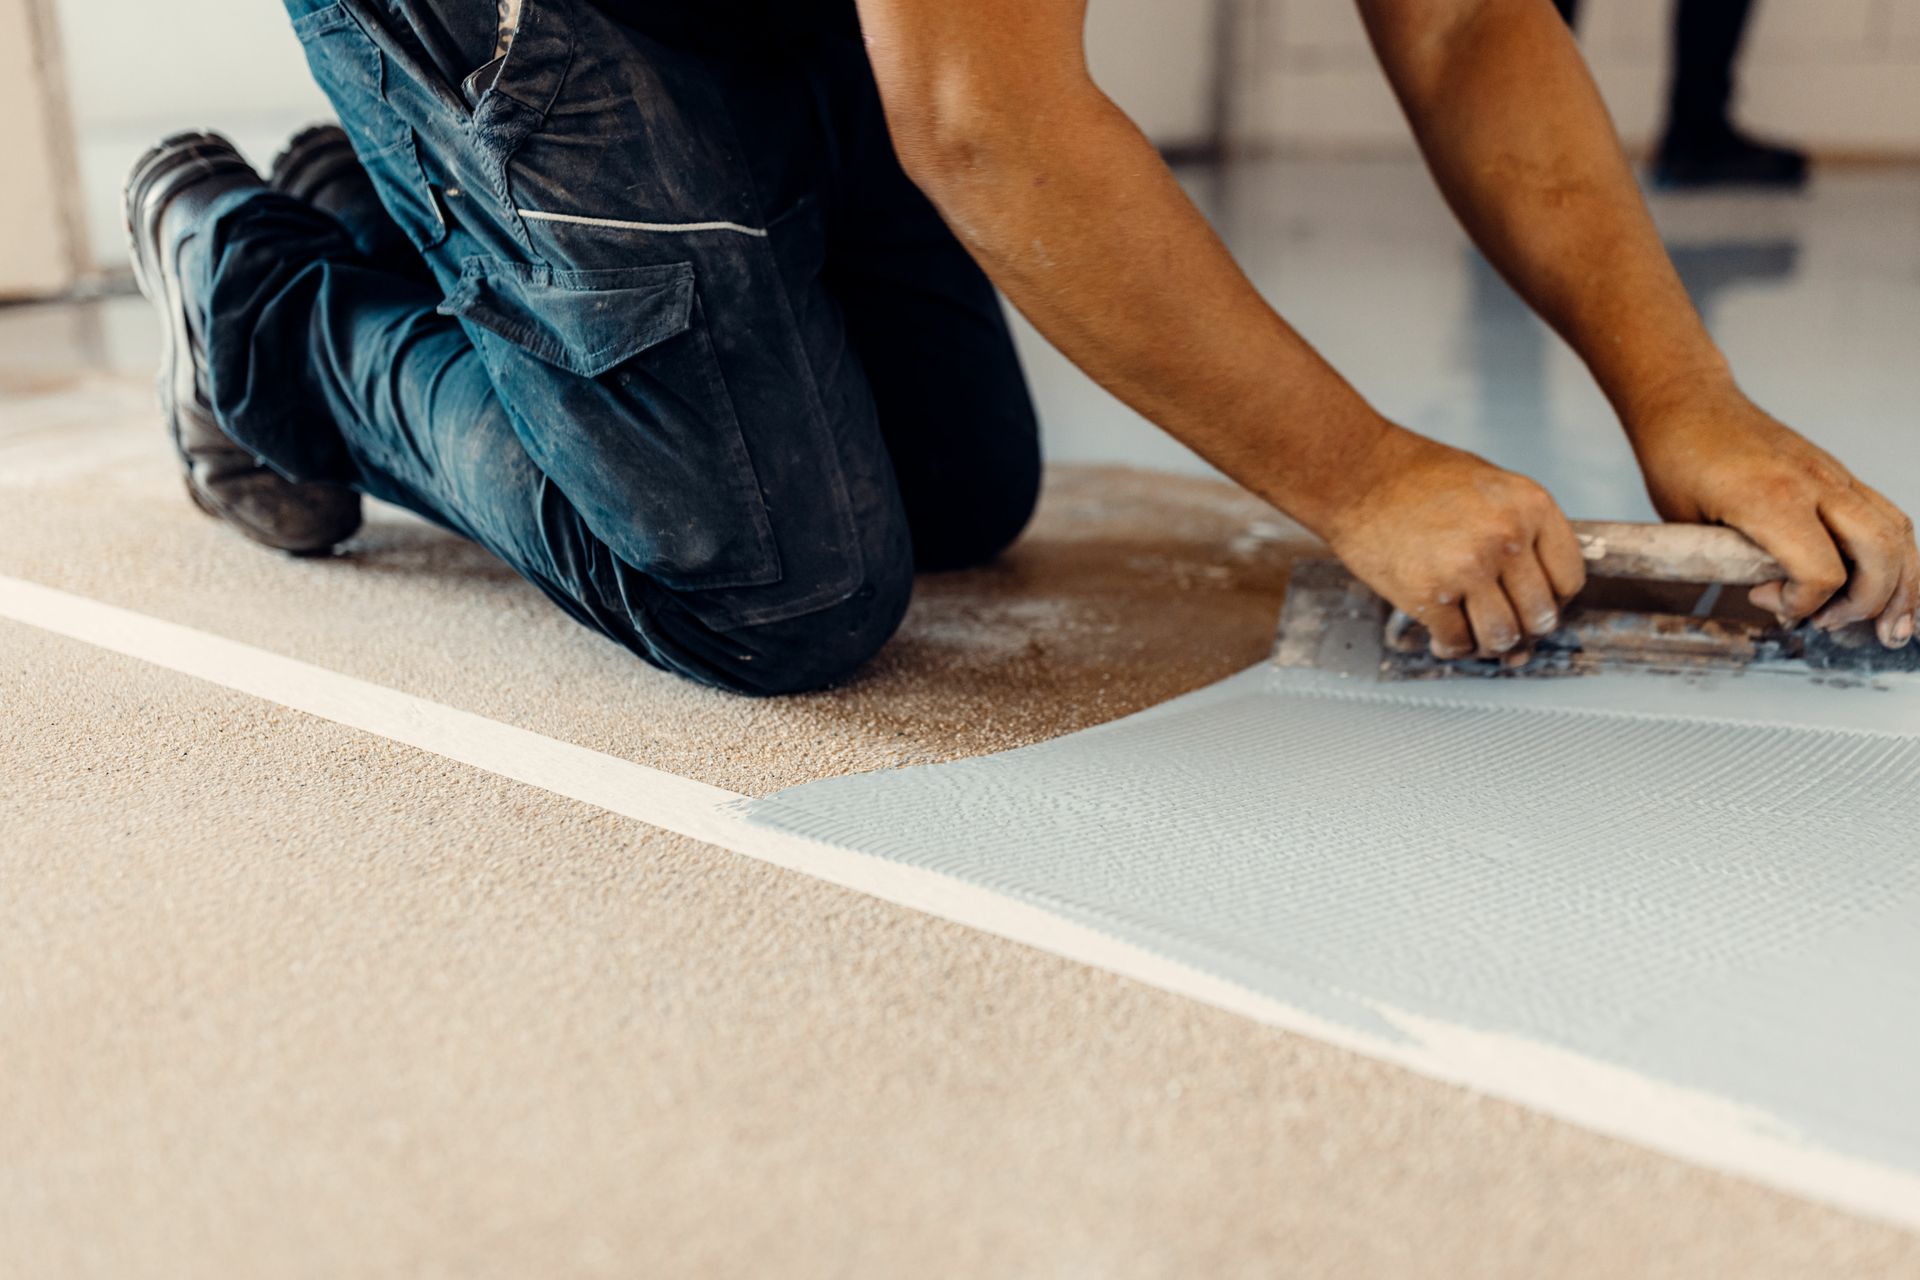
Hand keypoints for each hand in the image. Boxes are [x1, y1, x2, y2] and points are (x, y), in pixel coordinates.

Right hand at [1325, 427, 1586, 658]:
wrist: (1356, 475)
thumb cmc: (1416, 478)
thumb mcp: (1491, 487)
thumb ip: (1519, 533)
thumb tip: (1532, 597)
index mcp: (1531, 507)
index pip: (1569, 579)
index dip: (1554, 601)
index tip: (1533, 605)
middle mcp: (1506, 538)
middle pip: (1540, 615)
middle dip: (1523, 629)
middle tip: (1504, 627)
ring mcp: (1468, 568)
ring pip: (1502, 636)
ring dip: (1488, 644)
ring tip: (1472, 632)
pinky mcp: (1430, 594)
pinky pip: (1457, 640)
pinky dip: (1452, 645)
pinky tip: (1442, 634)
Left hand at [1629, 379, 1918, 648]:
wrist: (1689, 402)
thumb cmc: (1678, 458)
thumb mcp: (1685, 521)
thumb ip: (1728, 561)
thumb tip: (1770, 598)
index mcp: (1769, 497)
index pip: (1820, 570)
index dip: (1803, 603)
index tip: (1767, 602)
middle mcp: (1814, 483)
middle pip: (1879, 551)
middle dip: (1870, 603)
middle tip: (1836, 628)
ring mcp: (1833, 475)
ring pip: (1896, 531)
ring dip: (1903, 585)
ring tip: (1893, 626)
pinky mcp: (1839, 475)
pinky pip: (1886, 515)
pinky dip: (1897, 555)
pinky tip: (1893, 587)